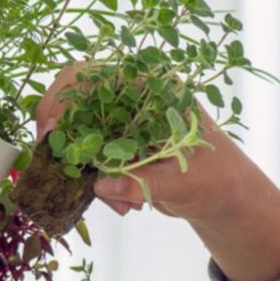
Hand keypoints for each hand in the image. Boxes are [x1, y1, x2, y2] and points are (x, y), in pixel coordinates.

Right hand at [32, 64, 272, 223]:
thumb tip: (101, 186)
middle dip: (63, 134)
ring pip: (76, 131)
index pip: (92, 75)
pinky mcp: (118, 149)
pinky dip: (93, 181)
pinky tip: (122, 205)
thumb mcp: (185, 182)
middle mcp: (133, 98)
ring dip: (80, 165)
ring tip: (116, 200)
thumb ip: (144, 183)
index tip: (52, 132)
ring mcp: (122, 123)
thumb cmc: (218, 180)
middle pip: (72, 98)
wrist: (226, 198)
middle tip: (57, 162)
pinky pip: (88, 158)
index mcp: (153, 87)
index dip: (63, 99)